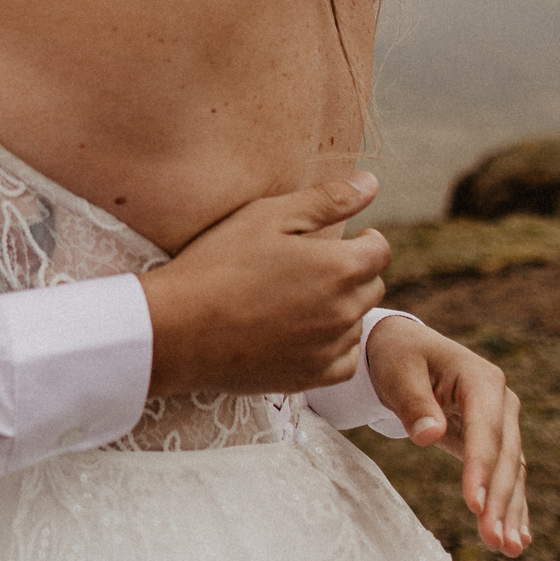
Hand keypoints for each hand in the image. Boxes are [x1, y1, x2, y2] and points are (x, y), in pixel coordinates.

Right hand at [140, 173, 389, 398]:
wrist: (179, 328)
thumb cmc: (219, 263)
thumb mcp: (268, 216)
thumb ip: (327, 199)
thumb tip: (372, 183)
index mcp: (339, 266)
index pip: (380, 251)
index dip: (366, 240)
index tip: (348, 239)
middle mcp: (344, 310)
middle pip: (372, 286)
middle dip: (354, 272)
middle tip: (315, 267)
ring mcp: (329, 348)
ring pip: (357, 322)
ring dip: (343, 309)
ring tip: (301, 299)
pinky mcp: (311, 377)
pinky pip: (344, 360)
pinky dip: (333, 346)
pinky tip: (303, 332)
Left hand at [365, 317, 531, 557]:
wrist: (406, 349)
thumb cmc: (399, 357)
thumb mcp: (397, 371)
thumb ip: (413, 402)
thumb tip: (429, 435)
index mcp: (480, 379)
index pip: (485, 430)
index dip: (481, 468)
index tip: (474, 506)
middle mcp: (501, 401)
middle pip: (504, 456)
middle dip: (499, 500)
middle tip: (494, 541)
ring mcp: (502, 422)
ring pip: (511, 472)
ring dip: (510, 511)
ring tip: (508, 549)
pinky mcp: (494, 441)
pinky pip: (506, 476)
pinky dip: (510, 506)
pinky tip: (515, 539)